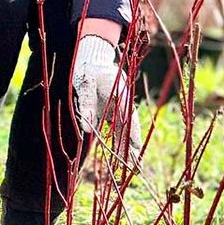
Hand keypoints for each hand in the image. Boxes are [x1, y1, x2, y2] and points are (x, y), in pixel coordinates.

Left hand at [71, 35, 141, 161]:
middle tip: (135, 164)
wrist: (93, 60)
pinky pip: (114, 128)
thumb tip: (88, 129)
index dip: (133, 134)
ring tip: (128, 164)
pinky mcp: (109, 111)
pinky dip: (116, 140)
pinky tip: (118, 154)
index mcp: (121, 95)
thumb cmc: (89, 70)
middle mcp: (122, 103)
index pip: (129, 118)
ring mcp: (116, 108)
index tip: (136, 148)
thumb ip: (87, 105)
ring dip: (124, 146)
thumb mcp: (86, 84)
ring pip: (122, 130)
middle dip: (131, 146)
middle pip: (127, 127)